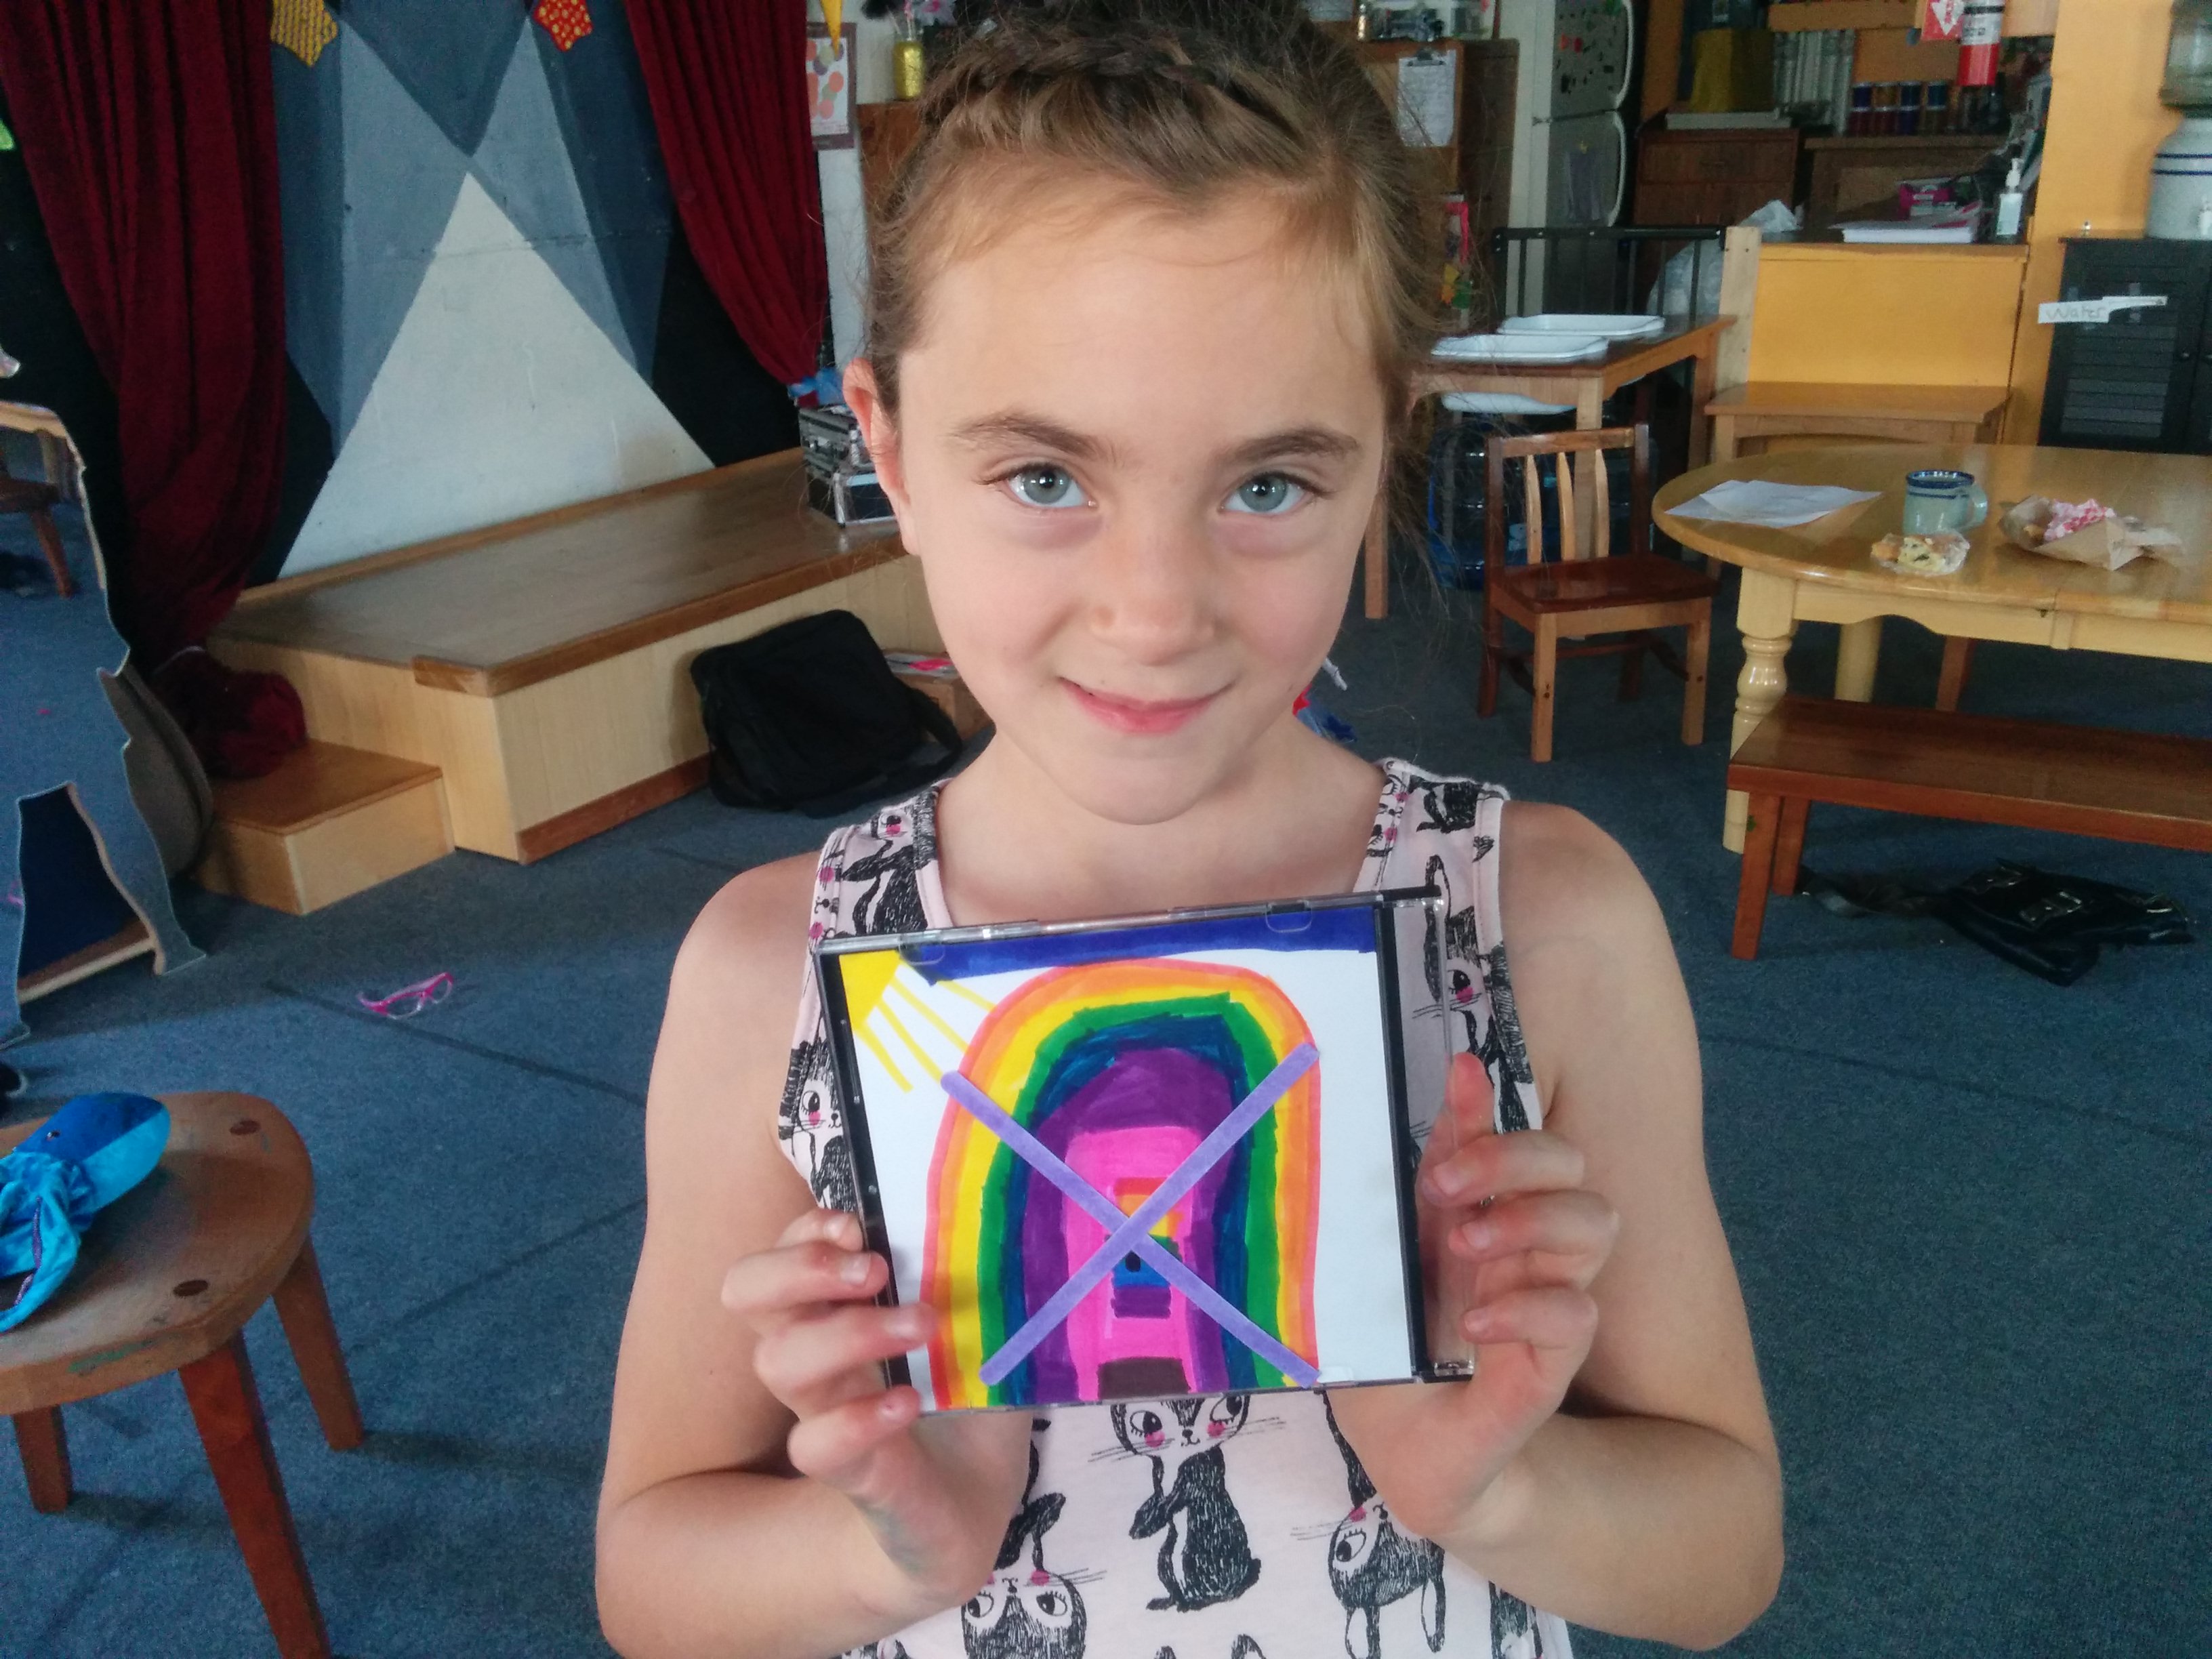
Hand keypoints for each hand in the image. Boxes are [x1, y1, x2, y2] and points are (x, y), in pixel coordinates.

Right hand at [723, 1208, 1031, 1621]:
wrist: (968, 1518)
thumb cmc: (969, 1409)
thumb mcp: (985, 1333)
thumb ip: (992, 1284)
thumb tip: (1030, 1220)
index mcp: (839, 1314)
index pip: (781, 1253)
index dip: (803, 1231)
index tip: (857, 1223)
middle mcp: (818, 1360)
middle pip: (747, 1292)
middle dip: (801, 1265)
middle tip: (874, 1270)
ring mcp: (827, 1416)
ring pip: (778, 1361)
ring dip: (849, 1330)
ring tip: (923, 1324)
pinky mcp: (854, 1476)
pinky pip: (815, 1446)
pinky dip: (856, 1418)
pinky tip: (908, 1403)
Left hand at [1327, 1053, 1617, 1545]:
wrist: (1409, 1460)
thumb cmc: (1390, 1364)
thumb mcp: (1383, 1277)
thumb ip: (1406, 1206)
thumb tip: (1398, 1134)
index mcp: (1474, 1220)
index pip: (1502, 1140)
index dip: (1489, 1103)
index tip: (1460, 1073)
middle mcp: (1521, 1251)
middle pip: (1568, 1164)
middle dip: (1515, 1156)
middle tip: (1448, 1186)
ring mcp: (1542, 1300)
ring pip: (1593, 1221)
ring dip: (1530, 1220)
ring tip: (1465, 1246)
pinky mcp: (1550, 1363)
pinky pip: (1576, 1311)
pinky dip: (1528, 1307)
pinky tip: (1474, 1321)